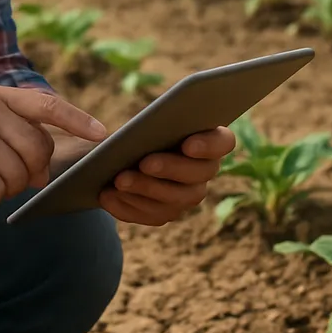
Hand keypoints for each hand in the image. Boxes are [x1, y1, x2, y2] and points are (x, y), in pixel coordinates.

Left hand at [99, 126, 235, 226]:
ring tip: (119, 179)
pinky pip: (150, 215)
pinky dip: (127, 205)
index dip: (209, 145)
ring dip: (145, 189)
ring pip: (174, 200)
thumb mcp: (140, 117)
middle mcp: (204, 170)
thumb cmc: (136, 127)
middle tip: (145, 162)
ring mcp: (186, 195)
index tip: (187, 144)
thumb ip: (148, 117)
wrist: (117, 154)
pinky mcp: (165, 213)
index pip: (224, 142)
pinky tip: (106, 195)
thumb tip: (121, 132)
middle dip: (170, 168)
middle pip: (199, 174)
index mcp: (208, 138)